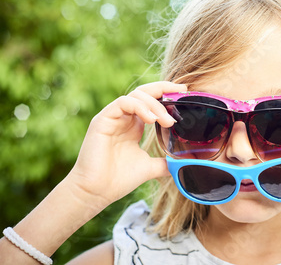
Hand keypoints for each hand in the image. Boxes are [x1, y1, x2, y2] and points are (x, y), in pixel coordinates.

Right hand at [65, 81, 186, 209]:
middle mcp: (123, 118)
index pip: (151, 100)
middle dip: (164, 89)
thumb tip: (184, 163)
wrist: (96, 192)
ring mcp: (112, 117)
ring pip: (136, 95)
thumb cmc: (118, 179)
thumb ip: (165, 162)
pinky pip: (123, 102)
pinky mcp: (102, 120)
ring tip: (167, 120)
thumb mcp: (149, 167)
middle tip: (181, 92)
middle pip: (144, 92)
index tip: (184, 92)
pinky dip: (140, 107)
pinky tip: (152, 120)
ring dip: (155, 104)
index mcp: (134, 125)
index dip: (167, 93)